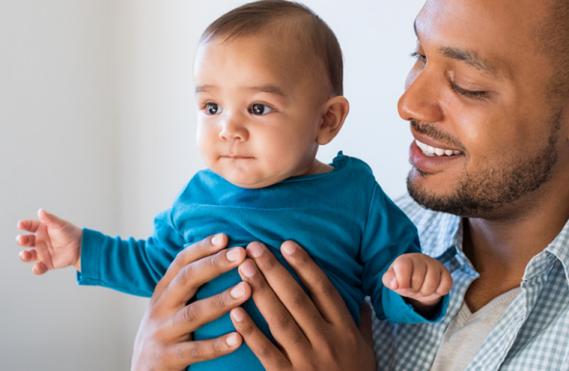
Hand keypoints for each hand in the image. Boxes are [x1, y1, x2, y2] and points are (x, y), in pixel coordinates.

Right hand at [16, 209, 81, 273]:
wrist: (82, 247)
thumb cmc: (71, 233)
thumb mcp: (60, 225)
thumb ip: (50, 219)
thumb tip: (40, 211)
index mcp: (42, 229)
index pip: (30, 226)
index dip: (24, 225)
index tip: (20, 225)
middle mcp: (39, 241)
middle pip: (26, 241)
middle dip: (21, 240)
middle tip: (22, 240)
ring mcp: (42, 252)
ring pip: (28, 255)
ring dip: (24, 256)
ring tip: (25, 254)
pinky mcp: (47, 263)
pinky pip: (39, 267)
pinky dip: (36, 269)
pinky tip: (38, 267)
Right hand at [131, 234, 251, 370]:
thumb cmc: (168, 331)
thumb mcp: (172, 303)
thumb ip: (192, 283)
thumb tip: (225, 253)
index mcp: (164, 290)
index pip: (182, 261)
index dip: (202, 247)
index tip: (226, 236)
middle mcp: (161, 307)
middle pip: (187, 280)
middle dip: (215, 264)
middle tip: (241, 254)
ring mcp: (162, 332)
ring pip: (193, 314)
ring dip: (221, 300)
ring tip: (247, 290)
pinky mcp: (166, 359)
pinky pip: (195, 351)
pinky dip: (217, 345)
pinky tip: (238, 338)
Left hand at [228, 241, 375, 370]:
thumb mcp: (366, 349)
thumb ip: (362, 322)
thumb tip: (363, 297)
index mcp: (344, 329)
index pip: (323, 289)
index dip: (305, 265)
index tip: (287, 244)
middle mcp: (326, 340)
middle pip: (297, 299)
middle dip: (274, 271)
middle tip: (254, 248)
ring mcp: (306, 359)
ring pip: (280, 320)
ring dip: (260, 292)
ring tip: (243, 270)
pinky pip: (266, 352)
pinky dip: (250, 332)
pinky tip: (236, 312)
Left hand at [382, 253, 451, 308]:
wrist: (418, 280)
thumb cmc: (403, 279)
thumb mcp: (391, 279)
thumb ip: (389, 280)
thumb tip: (395, 284)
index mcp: (405, 259)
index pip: (403, 267)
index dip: (402, 281)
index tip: (401, 287)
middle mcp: (421, 258)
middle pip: (418, 278)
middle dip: (414, 289)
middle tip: (412, 288)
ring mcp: (435, 265)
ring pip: (432, 283)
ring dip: (425, 292)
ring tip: (421, 288)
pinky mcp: (446, 273)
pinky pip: (445, 286)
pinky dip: (439, 292)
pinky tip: (433, 288)